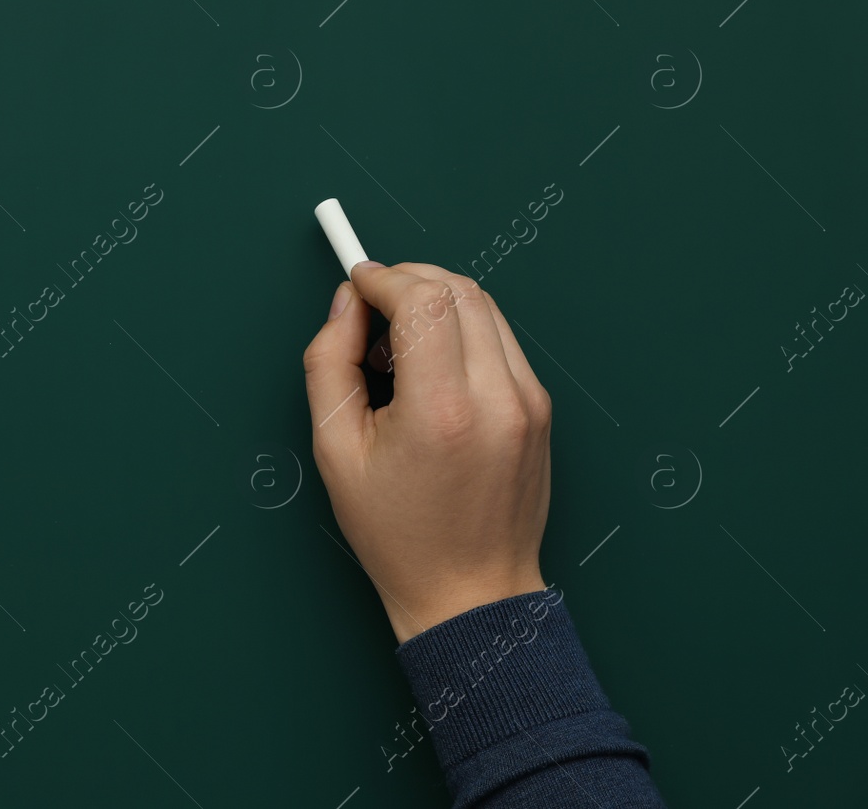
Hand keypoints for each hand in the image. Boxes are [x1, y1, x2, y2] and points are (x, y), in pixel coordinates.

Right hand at [302, 261, 552, 642]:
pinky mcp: (541, 408)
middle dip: (409, 280)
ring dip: (436, 303)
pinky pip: (500, 340)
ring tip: (399, 349)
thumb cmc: (398, 533)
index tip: (356, 283)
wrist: (471, 593)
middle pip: (459, 289)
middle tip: (371, 306)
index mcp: (442, 410)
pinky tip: (431, 371)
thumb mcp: (334, 450)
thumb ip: (330, 363)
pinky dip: (462, 332)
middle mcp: (498, 397)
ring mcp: (529, 401)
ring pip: (484, 307)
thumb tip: (346, 305)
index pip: (424, 299)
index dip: (383, 278)